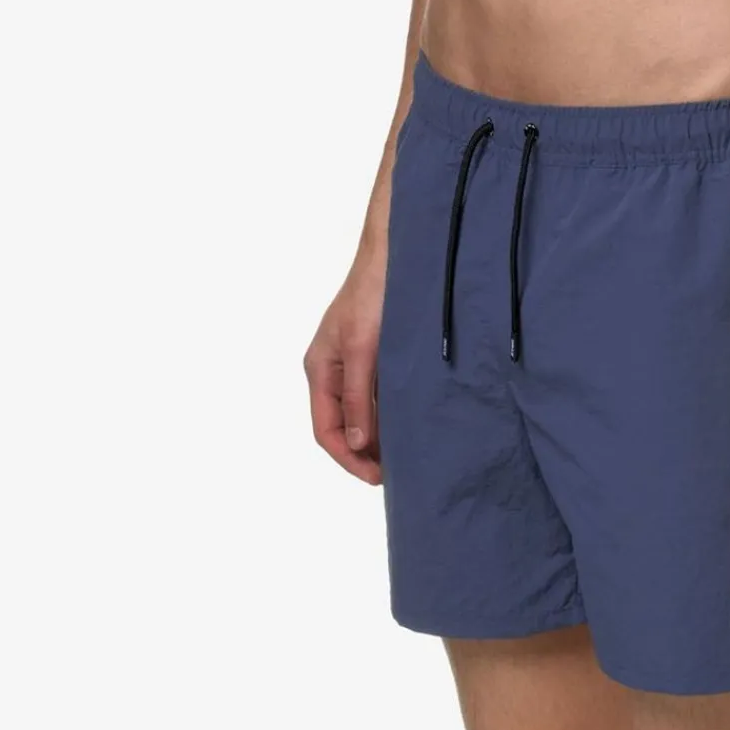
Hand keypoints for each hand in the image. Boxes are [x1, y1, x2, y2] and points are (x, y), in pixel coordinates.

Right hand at [304, 246, 386, 484]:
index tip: (376, 477)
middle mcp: (333, 370)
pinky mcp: (375, 353)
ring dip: (378, 434)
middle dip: (364, 452)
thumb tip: (356, 444)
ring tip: (404, 454)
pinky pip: (377, 394)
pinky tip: (408, 421)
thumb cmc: (373, 294)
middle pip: (343, 425)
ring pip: (361, 412)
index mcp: (320, 369)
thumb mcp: (364, 349)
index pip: (326, 430)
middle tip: (395, 472)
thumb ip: (358, 397)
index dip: (348, 458)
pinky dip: (388, 412)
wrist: (396, 253)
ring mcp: (354, 362)